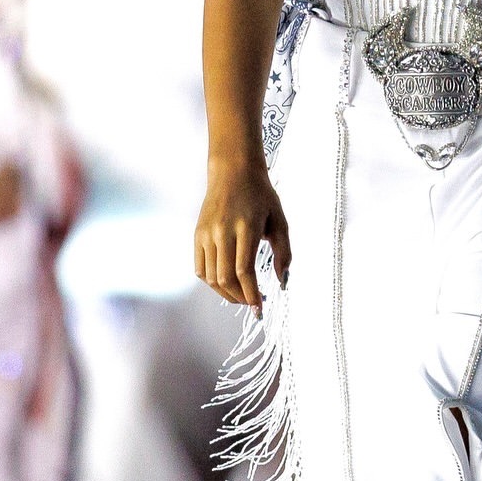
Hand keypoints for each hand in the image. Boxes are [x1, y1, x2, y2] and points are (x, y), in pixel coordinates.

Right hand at [195, 157, 291, 313]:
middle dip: (241, 298)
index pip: (244, 271)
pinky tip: (227, 283)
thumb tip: (282, 283)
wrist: (233, 171)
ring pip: (211, 278)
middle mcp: (222, 231)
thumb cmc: (261, 196)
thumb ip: (284, 252)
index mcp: (246, 227)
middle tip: (254, 304)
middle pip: (226, 279)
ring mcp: (206, 233)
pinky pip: (201, 269)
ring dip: (227, 294)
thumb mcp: (280, 220)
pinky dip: (213, 283)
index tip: (260, 309)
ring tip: (242, 296)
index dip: (251, 295)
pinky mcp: (197, 235)